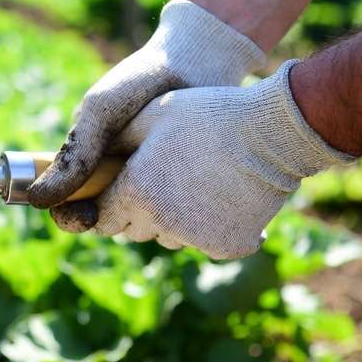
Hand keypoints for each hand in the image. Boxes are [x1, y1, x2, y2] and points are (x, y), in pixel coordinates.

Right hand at [29, 0, 264, 226]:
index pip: (75, 207)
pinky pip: (179, 215)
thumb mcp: (100, 112)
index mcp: (90, 162)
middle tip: (137, 185)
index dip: (76, 215)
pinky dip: (183, 209)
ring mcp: (156, 182)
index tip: (89, 214)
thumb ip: (74, 155)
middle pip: (110, 220)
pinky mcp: (189, 186)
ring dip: (153, 212)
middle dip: (118, 213)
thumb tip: (37, 200)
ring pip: (145, 222)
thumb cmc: (140, 80)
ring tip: (170, 180)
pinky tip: (193, 187)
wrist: (198, 59)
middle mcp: (121, 177)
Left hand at [69, 61, 353, 258]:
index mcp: (135, 192)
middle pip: (133, 230)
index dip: (104, 206)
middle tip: (154, 184)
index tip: (113, 195)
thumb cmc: (206, 116)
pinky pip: (203, 244)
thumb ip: (114, 145)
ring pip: (167, 238)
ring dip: (169, 222)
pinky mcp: (227, 246)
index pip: (102, 219)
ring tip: (187, 187)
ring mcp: (195, 237)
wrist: (272, 132)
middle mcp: (161, 222)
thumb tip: (89, 164)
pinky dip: (207, 229)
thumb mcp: (148, 117)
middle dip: (135, 212)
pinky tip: (217, 200)